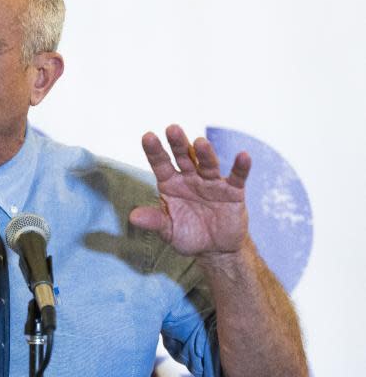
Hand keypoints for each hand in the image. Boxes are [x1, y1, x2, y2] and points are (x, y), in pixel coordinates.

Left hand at [128, 125, 250, 257]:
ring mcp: (211, 183)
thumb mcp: (168, 230)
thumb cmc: (188, 234)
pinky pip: (237, 177)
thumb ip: (154, 221)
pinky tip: (243, 156)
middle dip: (178, 144)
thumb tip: (133, 217)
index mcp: (170, 184)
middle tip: (172, 128)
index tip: (147, 136)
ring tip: (200, 142)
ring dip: (205, 153)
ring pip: (208, 164)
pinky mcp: (233, 191)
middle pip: (184, 157)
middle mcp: (190, 178)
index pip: (161, 164)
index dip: (154, 151)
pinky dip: (241, 167)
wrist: (215, 248)